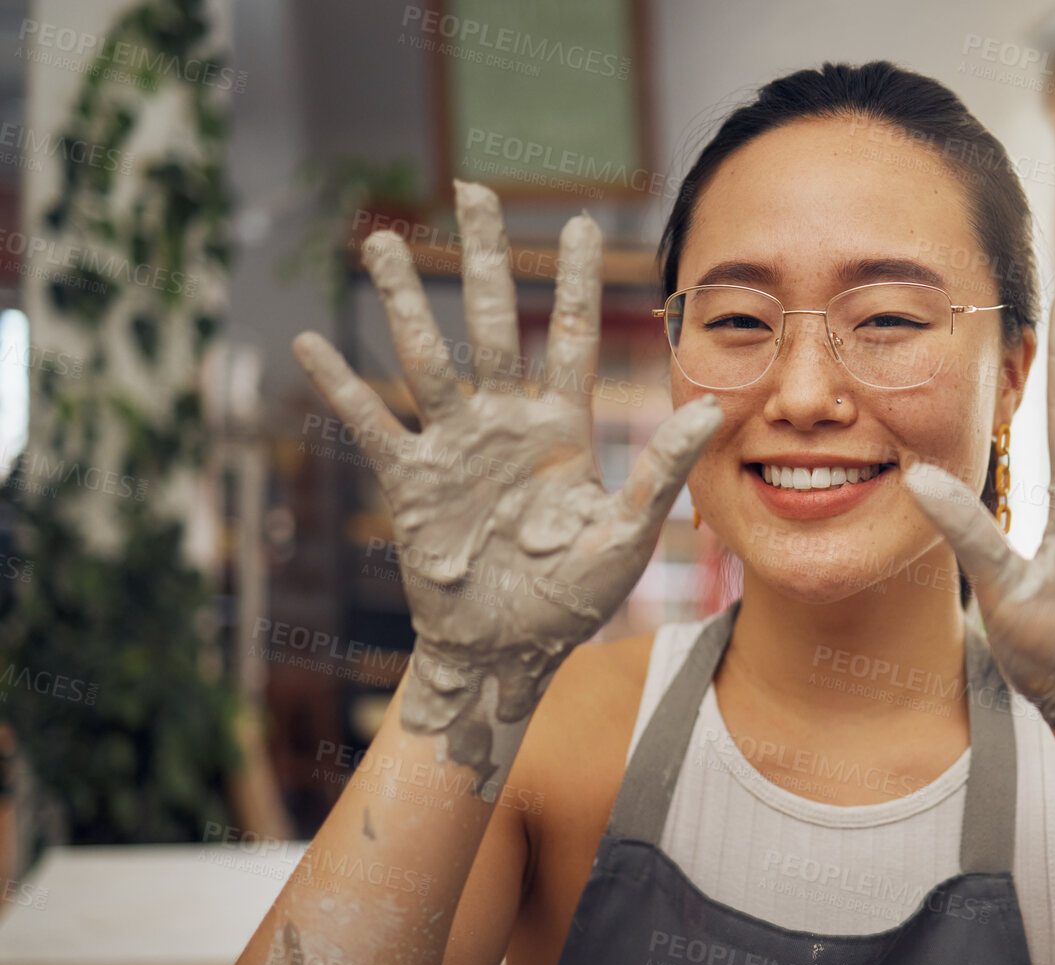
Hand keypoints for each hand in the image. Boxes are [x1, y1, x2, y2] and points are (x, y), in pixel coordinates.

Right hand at [291, 181, 720, 789]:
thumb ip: (662, 473)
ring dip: (407, 302)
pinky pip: (374, 426)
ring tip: (384, 243)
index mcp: (565, 431)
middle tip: (472, 189)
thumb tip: (710, 410)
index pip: (575, 338)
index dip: (576, 282)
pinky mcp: (411, 483)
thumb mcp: (627, 536)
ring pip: (429, 359)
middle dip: (486, 259)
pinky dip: (343, 388)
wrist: (509, 651)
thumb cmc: (573, 599)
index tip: (578, 220)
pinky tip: (311, 343)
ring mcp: (456, 448)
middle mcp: (507, 424)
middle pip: (496, 324)